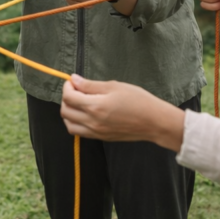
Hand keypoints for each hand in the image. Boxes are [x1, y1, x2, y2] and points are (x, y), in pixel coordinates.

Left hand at [60, 75, 184, 150]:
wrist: (154, 122)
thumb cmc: (138, 100)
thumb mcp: (114, 86)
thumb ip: (90, 85)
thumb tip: (74, 80)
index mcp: (95, 106)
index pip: (68, 97)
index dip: (67, 86)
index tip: (74, 81)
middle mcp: (92, 122)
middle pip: (65, 111)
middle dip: (66, 98)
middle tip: (76, 90)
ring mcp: (96, 132)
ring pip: (69, 125)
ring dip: (69, 112)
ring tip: (79, 102)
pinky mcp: (101, 138)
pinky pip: (79, 132)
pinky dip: (76, 123)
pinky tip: (85, 114)